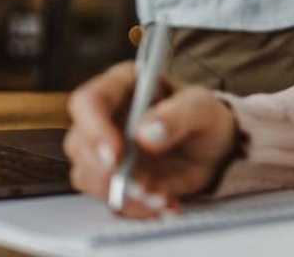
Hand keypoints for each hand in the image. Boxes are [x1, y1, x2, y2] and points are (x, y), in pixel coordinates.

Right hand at [65, 62, 238, 217]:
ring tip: (161, 197)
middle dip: (108, 172)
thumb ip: (179, 115)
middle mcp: (106, 117)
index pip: (89, 101)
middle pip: (80, 145)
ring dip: (123, 194)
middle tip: (143, 186)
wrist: (213, 148)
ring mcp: (105, 150)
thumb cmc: (204, 117)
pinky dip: (136, 208)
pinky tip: (164, 203)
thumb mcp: (202, 108)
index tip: (115, 155)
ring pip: (88, 177)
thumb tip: (147, 132)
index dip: (95, 129)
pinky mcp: (113, 179)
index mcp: (123, 85)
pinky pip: (110, 199)